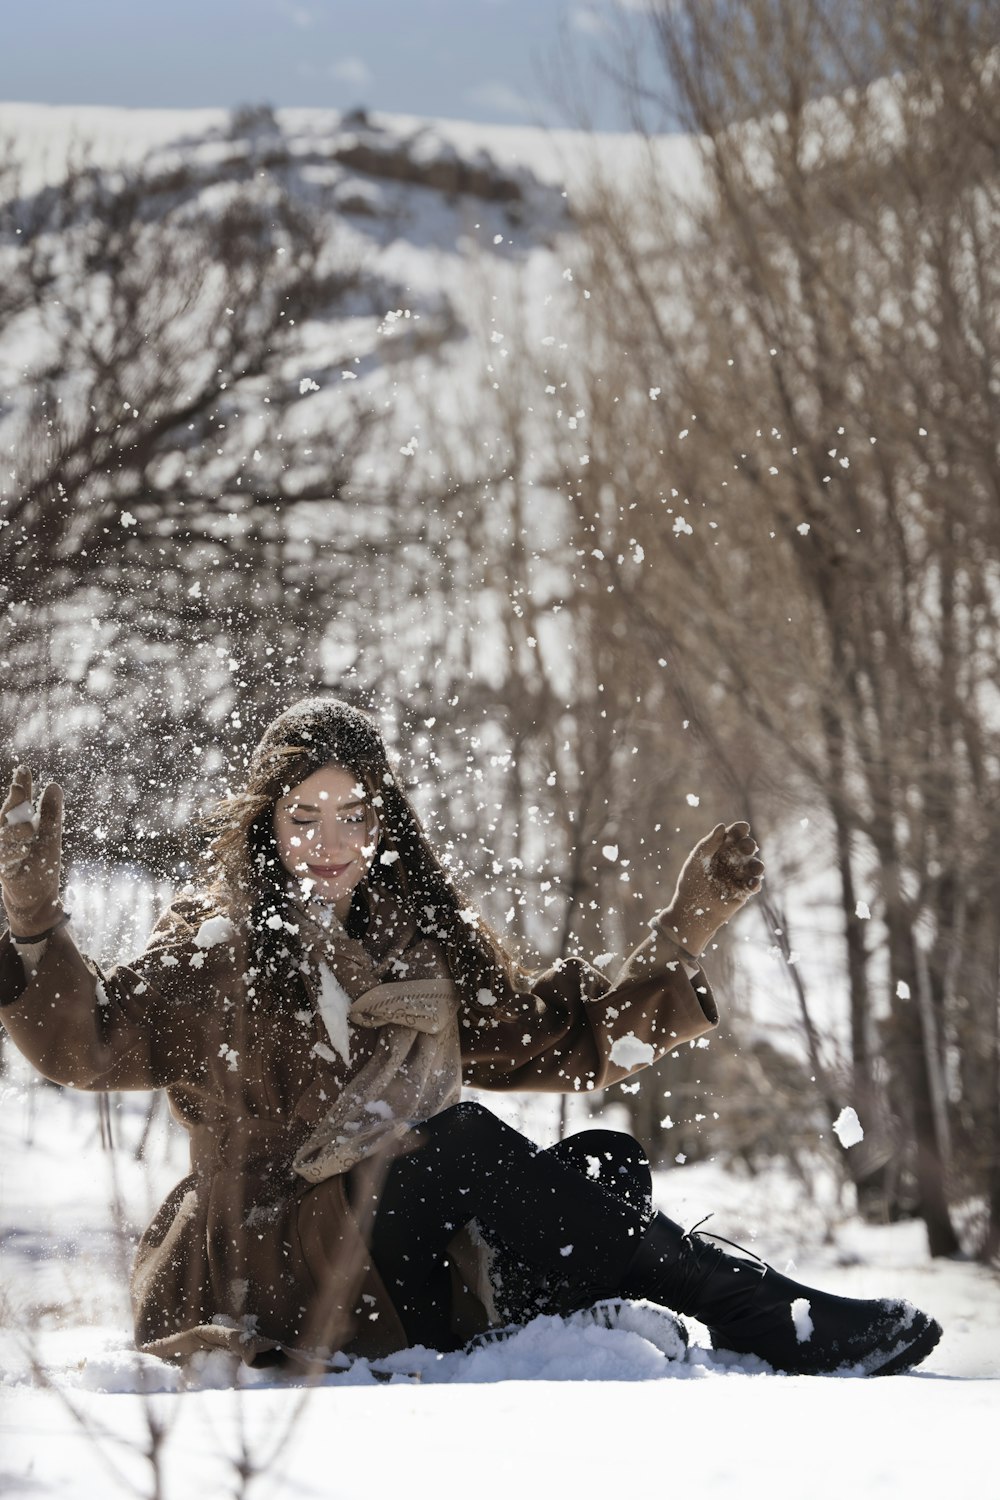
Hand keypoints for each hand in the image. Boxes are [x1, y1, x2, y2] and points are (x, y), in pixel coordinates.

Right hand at [0, 767, 65, 938]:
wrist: (37, 897)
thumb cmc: (42, 865)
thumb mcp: (50, 836)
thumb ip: (50, 813)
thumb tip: (53, 785)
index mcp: (19, 825)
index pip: (18, 801)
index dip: (20, 786)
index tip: (24, 769)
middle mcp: (6, 836)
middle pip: (6, 813)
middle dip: (13, 800)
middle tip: (20, 786)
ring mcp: (2, 852)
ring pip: (3, 835)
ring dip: (16, 831)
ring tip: (30, 831)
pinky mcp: (2, 870)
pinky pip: (3, 858)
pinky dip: (13, 853)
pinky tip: (23, 852)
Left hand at [657, 820, 763, 957]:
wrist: (691, 911)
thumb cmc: (691, 883)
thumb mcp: (697, 861)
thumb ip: (708, 844)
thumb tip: (722, 826)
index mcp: (721, 849)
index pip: (733, 835)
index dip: (739, 830)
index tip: (742, 828)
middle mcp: (733, 860)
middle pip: (747, 848)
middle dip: (749, 845)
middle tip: (746, 847)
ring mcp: (740, 875)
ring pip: (754, 866)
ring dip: (757, 865)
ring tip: (756, 867)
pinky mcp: (744, 891)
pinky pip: (754, 885)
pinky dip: (755, 883)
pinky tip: (752, 883)